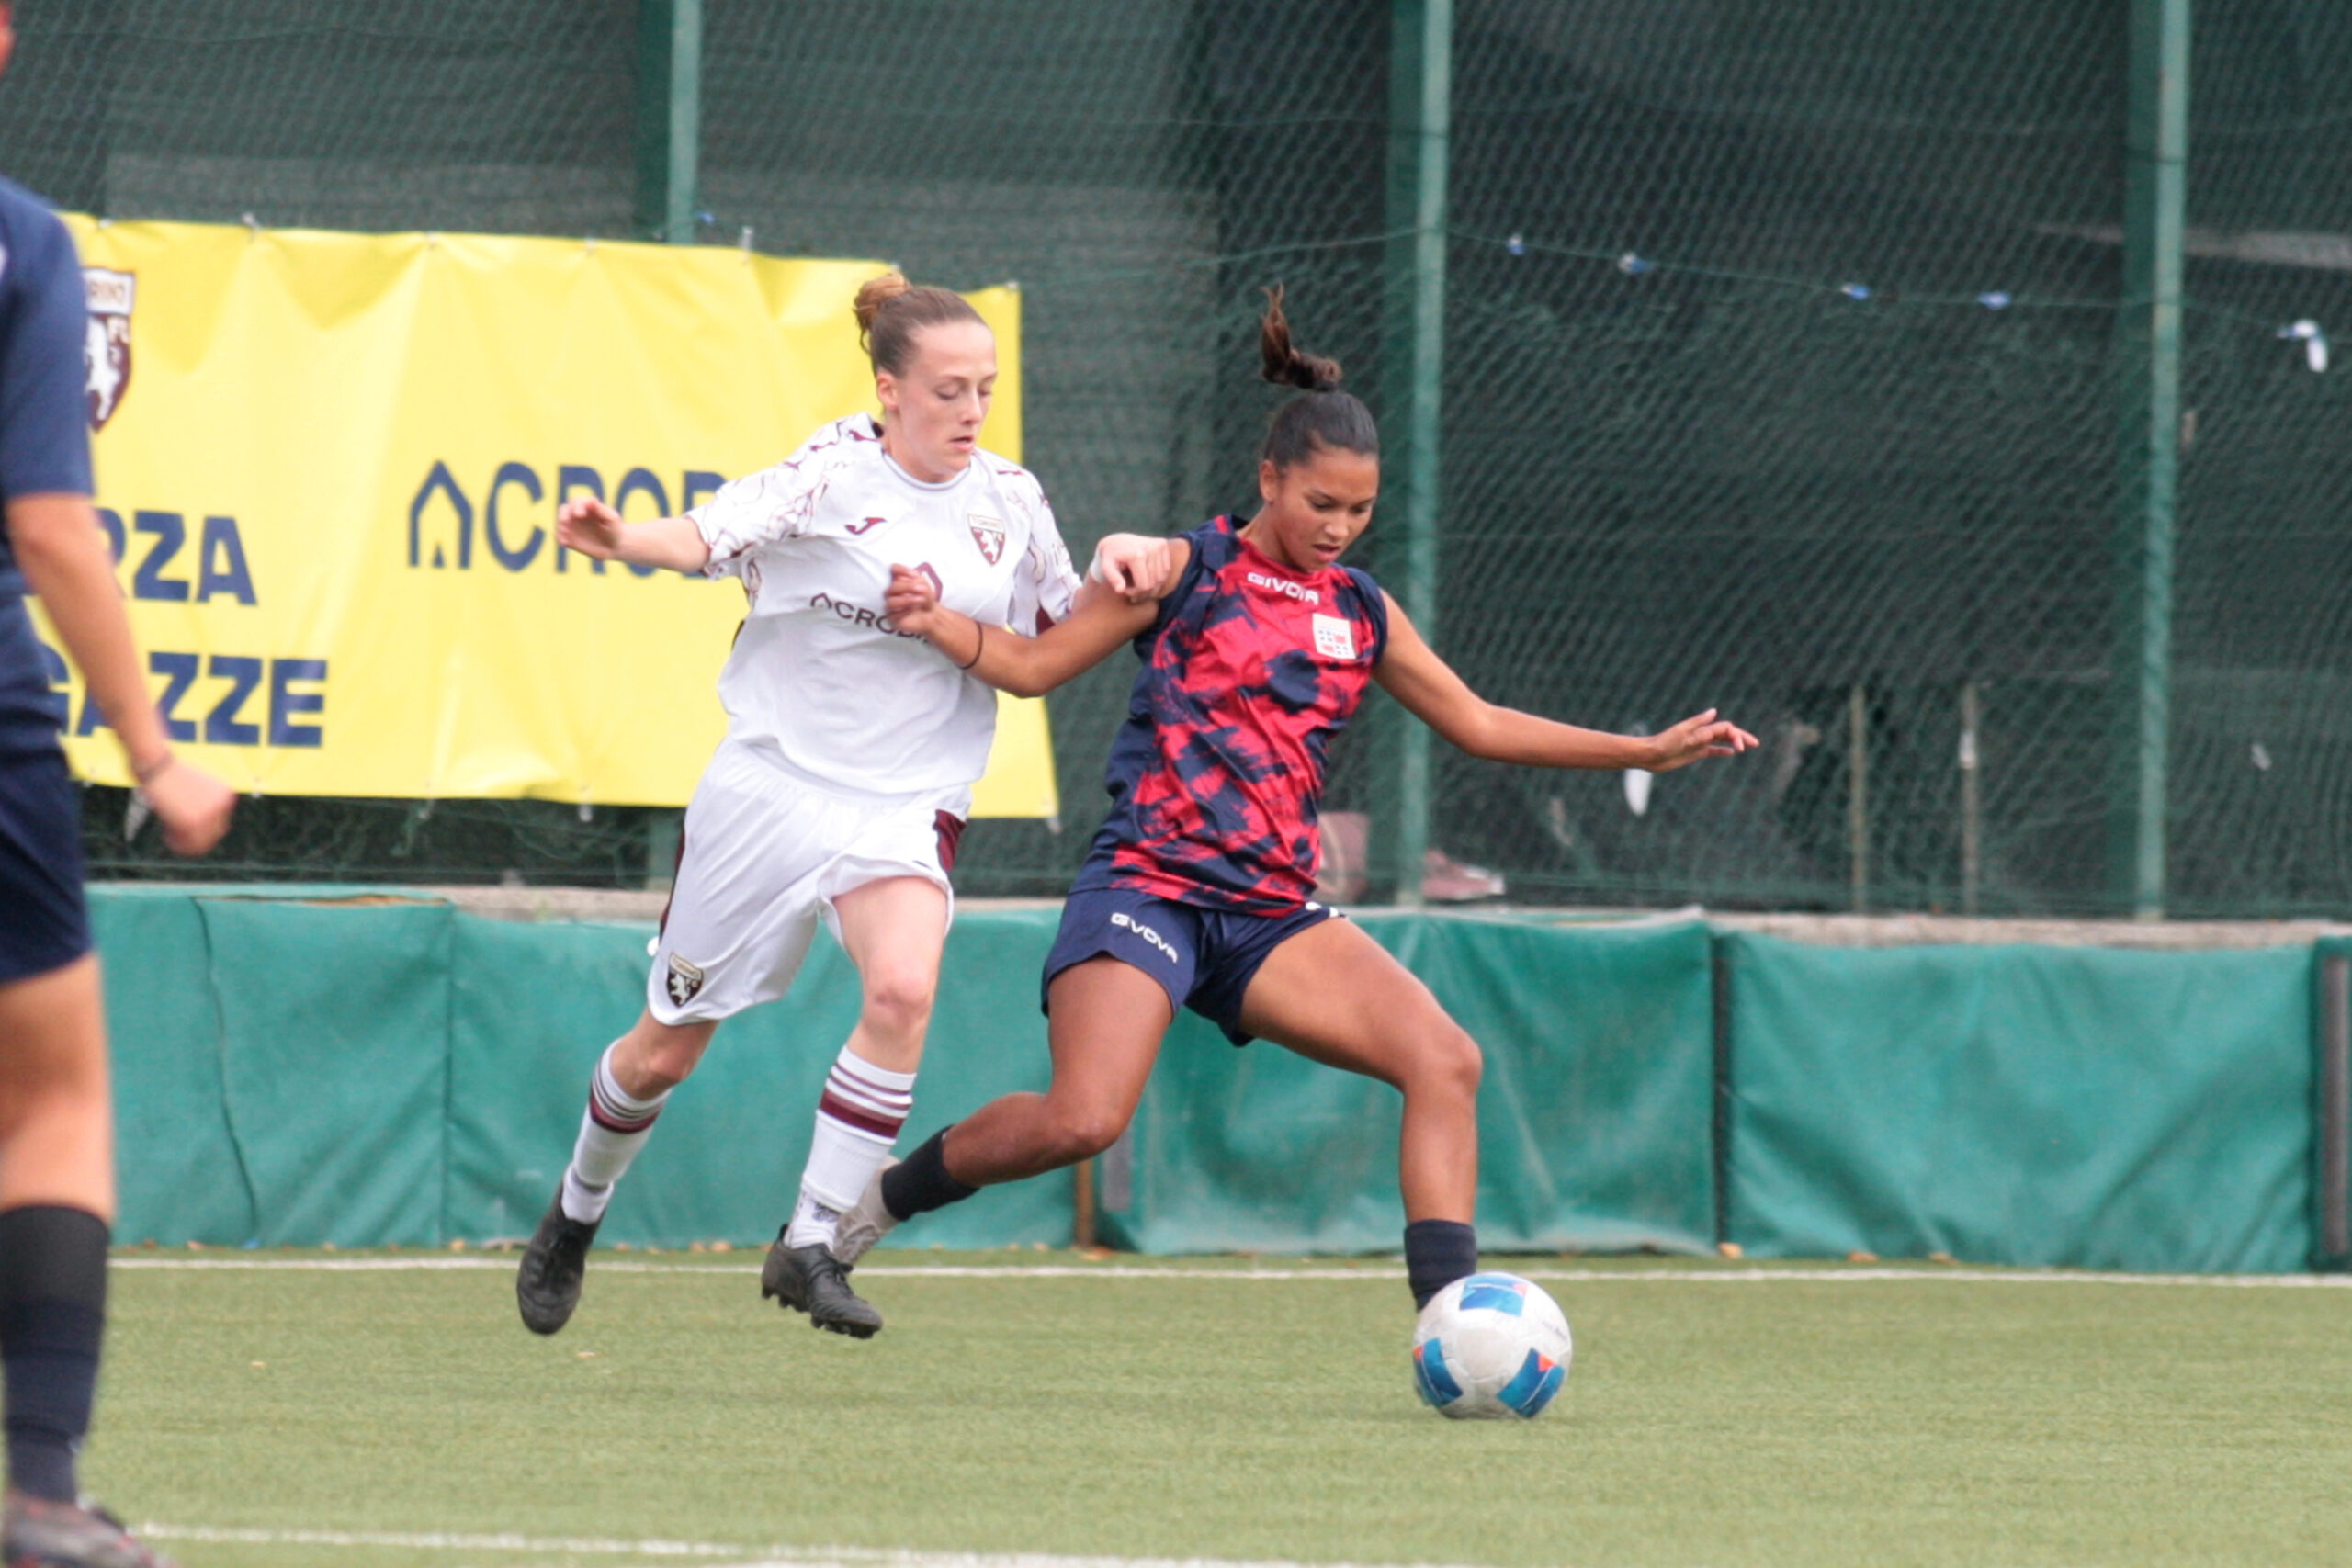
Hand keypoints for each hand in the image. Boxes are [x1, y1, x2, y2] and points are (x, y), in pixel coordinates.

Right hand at [140, 758, 235, 855]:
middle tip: (174, 833)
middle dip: (194, 837)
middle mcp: (223, 805)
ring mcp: (210, 814)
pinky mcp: (193, 822)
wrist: (155, 761)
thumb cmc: (168, 771)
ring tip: (169, 835)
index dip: (202, 830)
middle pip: (213, 834)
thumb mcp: (194, 785)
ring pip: (201, 843)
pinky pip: (188, 845)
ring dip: (184, 843)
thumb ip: (202, 802)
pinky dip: (177, 845)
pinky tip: (166, 835)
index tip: (182, 827)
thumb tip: (209, 826)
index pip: (219, 823)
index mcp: (226, 795)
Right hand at [555, 497, 625, 559]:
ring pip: (560, 523)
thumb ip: (601, 510)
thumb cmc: (615, 529)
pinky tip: (565, 543)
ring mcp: (571, 526)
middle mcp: (576, 514)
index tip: (580, 515)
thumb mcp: (612, 519)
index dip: (577, 507)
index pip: (577, 502)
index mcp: (586, 506)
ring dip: (560, 527)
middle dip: (563, 515)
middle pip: (564, 510)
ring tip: (565, 533)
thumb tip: (591, 500)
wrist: (614, 546)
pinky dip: (560, 538)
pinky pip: (560, 537)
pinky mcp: (569, 539)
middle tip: (565, 521)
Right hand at [885, 564, 946, 637]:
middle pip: (893, 587)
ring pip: (891, 602)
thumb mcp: (926, 587)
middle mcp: (892, 592)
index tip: (914, 575)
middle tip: (922, 589)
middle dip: (908, 587)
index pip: (894, 570)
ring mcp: (891, 605)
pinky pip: (894, 615)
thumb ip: (918, 580)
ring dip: (907, 600)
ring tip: (921, 599)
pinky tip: (913, 610)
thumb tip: (913, 577)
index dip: (901, 570)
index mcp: (899, 580)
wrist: (930, 616)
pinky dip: (905, 612)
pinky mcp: (892, 618)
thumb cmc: (925, 599)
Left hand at [1089, 534, 1177, 601]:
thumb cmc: (1110, 557)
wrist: (1116, 540)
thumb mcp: (1106, 567)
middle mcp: (1151, 548)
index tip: (1125, 590)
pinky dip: (1158, 577)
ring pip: (1161, 578)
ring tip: (1139, 585)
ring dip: (1151, 586)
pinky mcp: (1163, 544)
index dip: (1135, 593)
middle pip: (1154, 583)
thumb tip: (1120, 590)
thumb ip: (1113, 579)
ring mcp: (1159, 545)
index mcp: (1138, 555)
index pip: (1144, 586)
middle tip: (1132, 590)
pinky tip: (1147, 577)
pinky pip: (1166, 570)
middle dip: (1143, 591)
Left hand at [1643, 709, 1758, 771]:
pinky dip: (1722, 750)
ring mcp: (1699, 742)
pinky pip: (1713, 750)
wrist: (1651, 755)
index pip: (1724, 728)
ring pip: (1721, 740)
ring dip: (1734, 742)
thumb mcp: (1683, 735)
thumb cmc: (1664, 743)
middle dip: (1741, 737)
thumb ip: (1700, 726)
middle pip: (1726, 732)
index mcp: (1700, 728)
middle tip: (1755, 744)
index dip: (1735, 736)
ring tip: (1747, 747)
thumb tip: (1714, 712)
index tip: (1740, 747)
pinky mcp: (1695, 752)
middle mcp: (1702, 733)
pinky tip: (1731, 753)